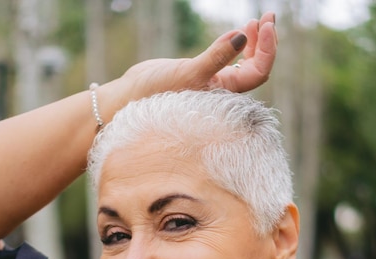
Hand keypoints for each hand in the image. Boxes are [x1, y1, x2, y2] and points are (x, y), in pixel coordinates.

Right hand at [109, 12, 276, 108]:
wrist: (130, 100)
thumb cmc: (155, 94)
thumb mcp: (187, 74)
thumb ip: (215, 57)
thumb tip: (242, 36)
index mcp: (224, 97)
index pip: (258, 73)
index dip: (267, 50)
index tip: (265, 24)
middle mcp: (222, 92)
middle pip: (256, 68)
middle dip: (265, 42)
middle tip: (269, 16)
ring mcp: (212, 83)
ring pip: (244, 63)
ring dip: (254, 41)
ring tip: (257, 21)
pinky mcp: (201, 74)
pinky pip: (228, 60)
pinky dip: (236, 44)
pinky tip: (238, 33)